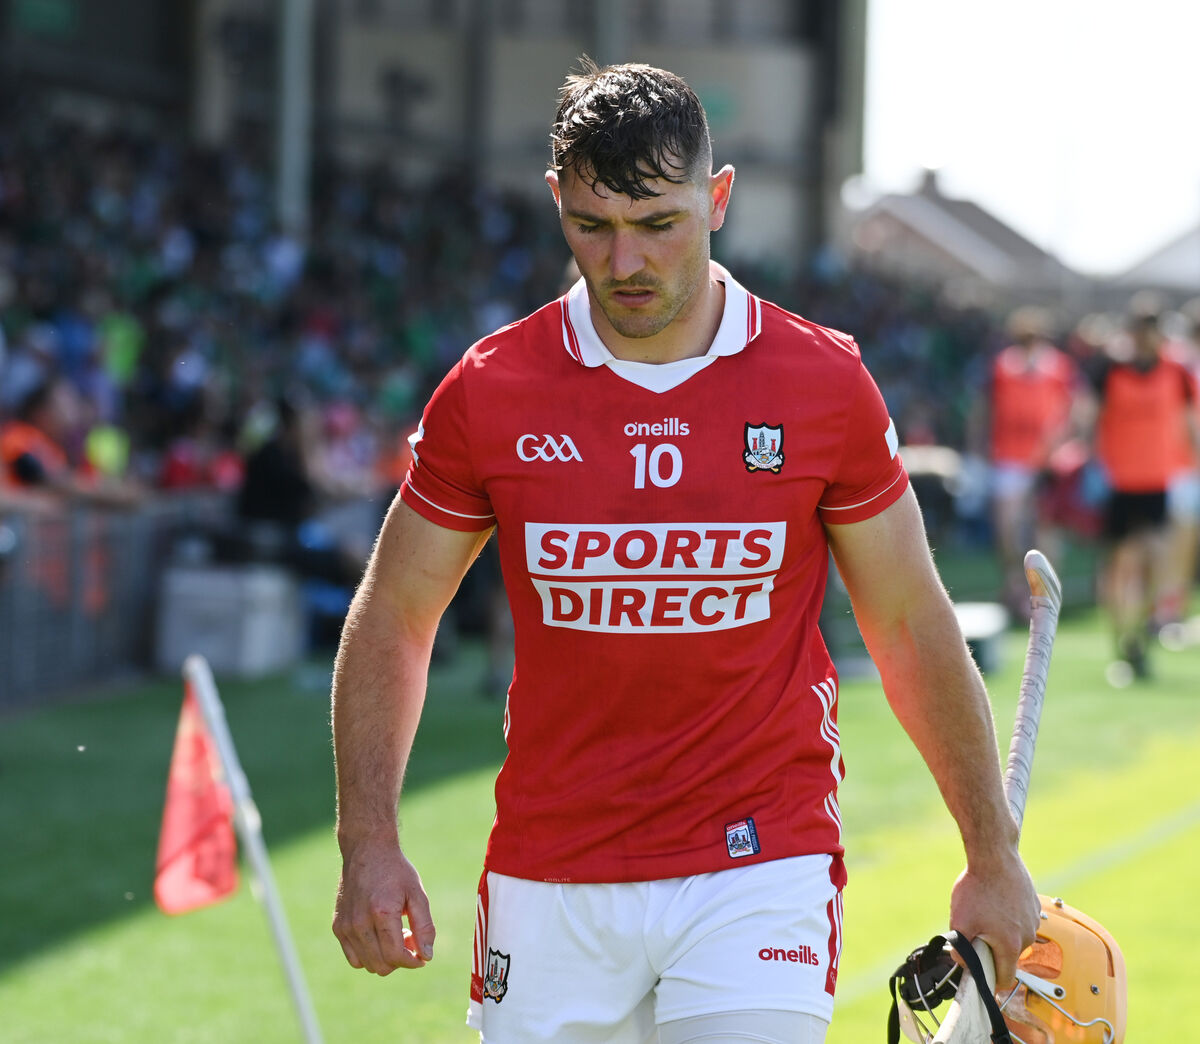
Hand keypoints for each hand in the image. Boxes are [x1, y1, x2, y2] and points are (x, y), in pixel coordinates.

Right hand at [333, 837, 435, 974]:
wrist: (367, 850)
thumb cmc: (396, 871)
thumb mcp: (417, 894)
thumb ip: (424, 927)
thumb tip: (427, 956)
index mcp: (382, 913)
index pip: (396, 956)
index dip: (412, 962)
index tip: (422, 956)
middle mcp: (359, 923)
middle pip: (381, 965)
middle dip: (401, 960)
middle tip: (410, 938)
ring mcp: (346, 926)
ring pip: (367, 965)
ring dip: (385, 958)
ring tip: (395, 934)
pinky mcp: (338, 927)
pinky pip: (354, 958)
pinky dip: (369, 955)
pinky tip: (380, 936)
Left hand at [948, 848, 1039, 987]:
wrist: (994, 855)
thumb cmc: (977, 887)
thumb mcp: (960, 921)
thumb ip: (960, 949)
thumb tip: (962, 964)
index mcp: (1010, 944)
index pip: (1005, 978)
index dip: (991, 980)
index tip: (981, 975)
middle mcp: (1027, 935)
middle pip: (1009, 956)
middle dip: (993, 950)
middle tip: (976, 930)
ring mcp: (1034, 919)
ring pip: (1016, 936)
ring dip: (1002, 931)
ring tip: (985, 910)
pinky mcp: (1034, 904)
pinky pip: (1021, 919)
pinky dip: (1009, 916)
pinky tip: (996, 900)